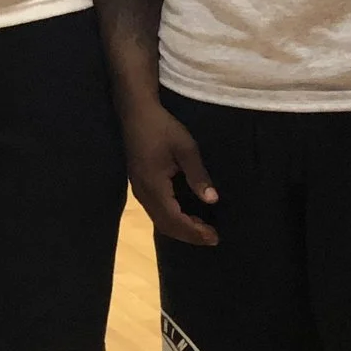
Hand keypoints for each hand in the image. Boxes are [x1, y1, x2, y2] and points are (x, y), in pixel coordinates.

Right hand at [121, 97, 220, 245]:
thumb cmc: (162, 128)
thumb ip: (198, 175)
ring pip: (159, 220)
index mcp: (154, 186)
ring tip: (201, 230)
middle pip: (166, 225)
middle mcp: (144, 194)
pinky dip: (171, 220)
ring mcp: (139, 190)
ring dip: (180, 228)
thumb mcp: (186, 148)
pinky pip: (155, 212)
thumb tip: (212, 200)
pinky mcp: (140, 185)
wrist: (136, 113)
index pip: (175, 219)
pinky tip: (184, 215)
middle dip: (189, 235)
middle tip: (211, 238)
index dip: (194, 231)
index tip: (214, 237)